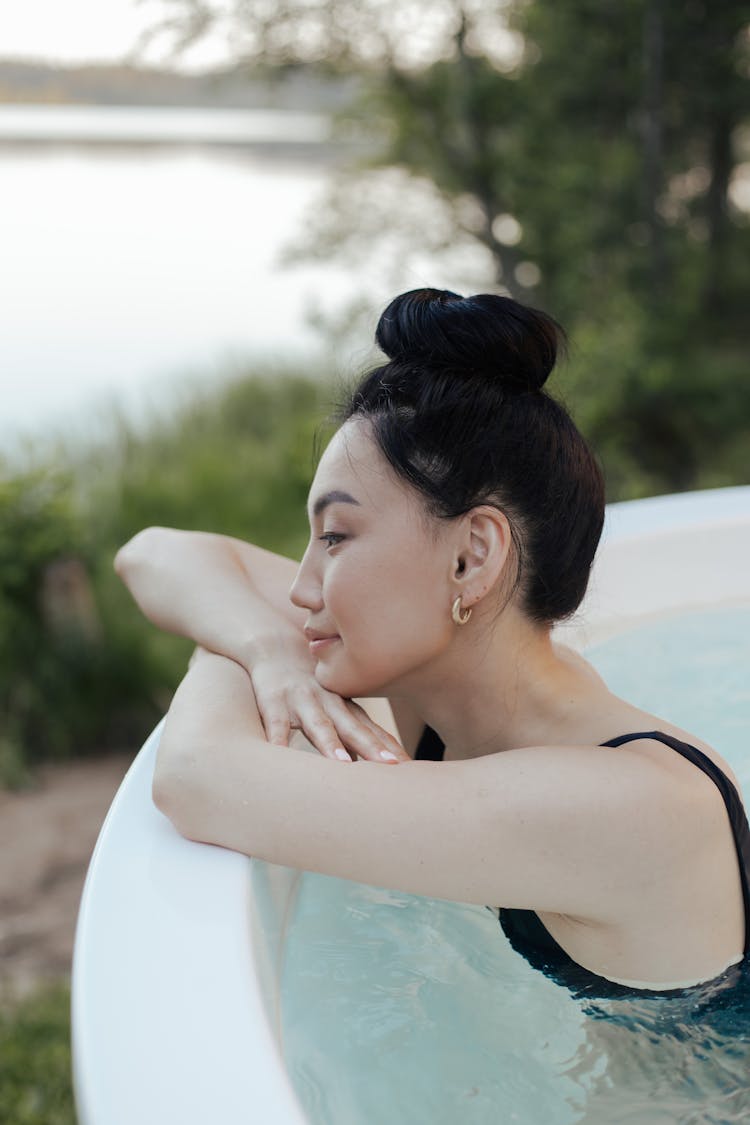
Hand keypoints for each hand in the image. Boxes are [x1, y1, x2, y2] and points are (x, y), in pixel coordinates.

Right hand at [246, 639, 409, 763]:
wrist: (273, 645)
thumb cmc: (308, 683)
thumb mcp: (332, 704)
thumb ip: (350, 731)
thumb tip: (367, 762)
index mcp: (344, 706)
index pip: (371, 730)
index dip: (389, 747)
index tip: (409, 766)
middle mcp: (328, 702)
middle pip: (352, 728)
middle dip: (372, 747)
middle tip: (391, 766)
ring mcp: (301, 700)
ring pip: (318, 724)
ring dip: (330, 743)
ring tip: (342, 763)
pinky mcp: (273, 701)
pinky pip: (275, 723)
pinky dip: (277, 739)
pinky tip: (279, 754)